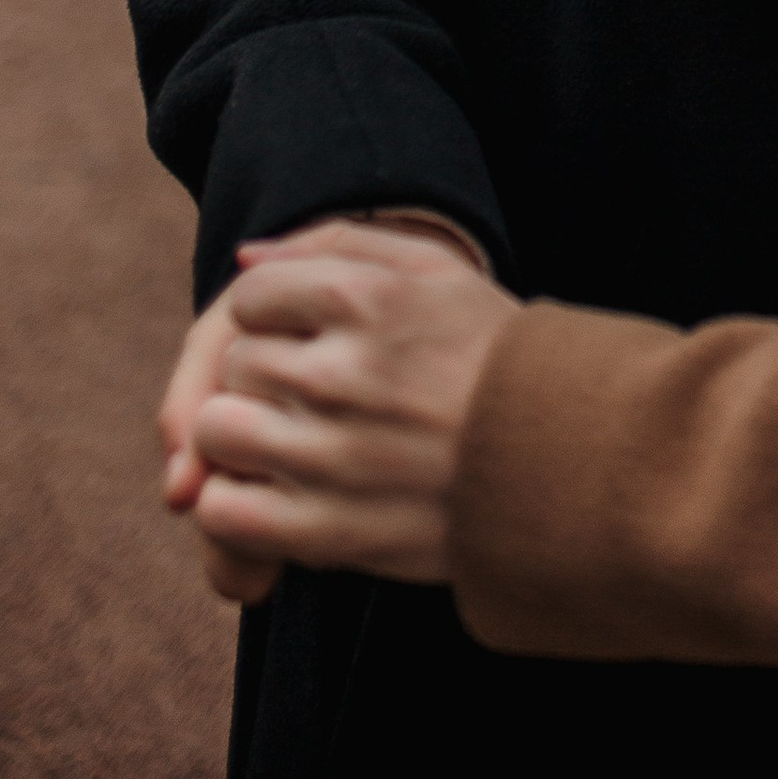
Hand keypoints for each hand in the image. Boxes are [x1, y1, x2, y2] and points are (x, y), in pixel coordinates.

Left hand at [189, 237, 520, 589]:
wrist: (560, 459)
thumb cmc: (494, 353)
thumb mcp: (437, 271)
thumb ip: (340, 244)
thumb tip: (245, 257)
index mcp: (369, 301)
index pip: (252, 296)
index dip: (276, 316)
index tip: (312, 336)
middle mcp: (342, 374)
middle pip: (236, 361)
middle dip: (266, 373)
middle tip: (317, 391)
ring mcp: (330, 457)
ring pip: (217, 430)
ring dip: (244, 435)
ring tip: (291, 440)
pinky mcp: (327, 533)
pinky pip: (224, 511)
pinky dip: (236, 504)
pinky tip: (280, 492)